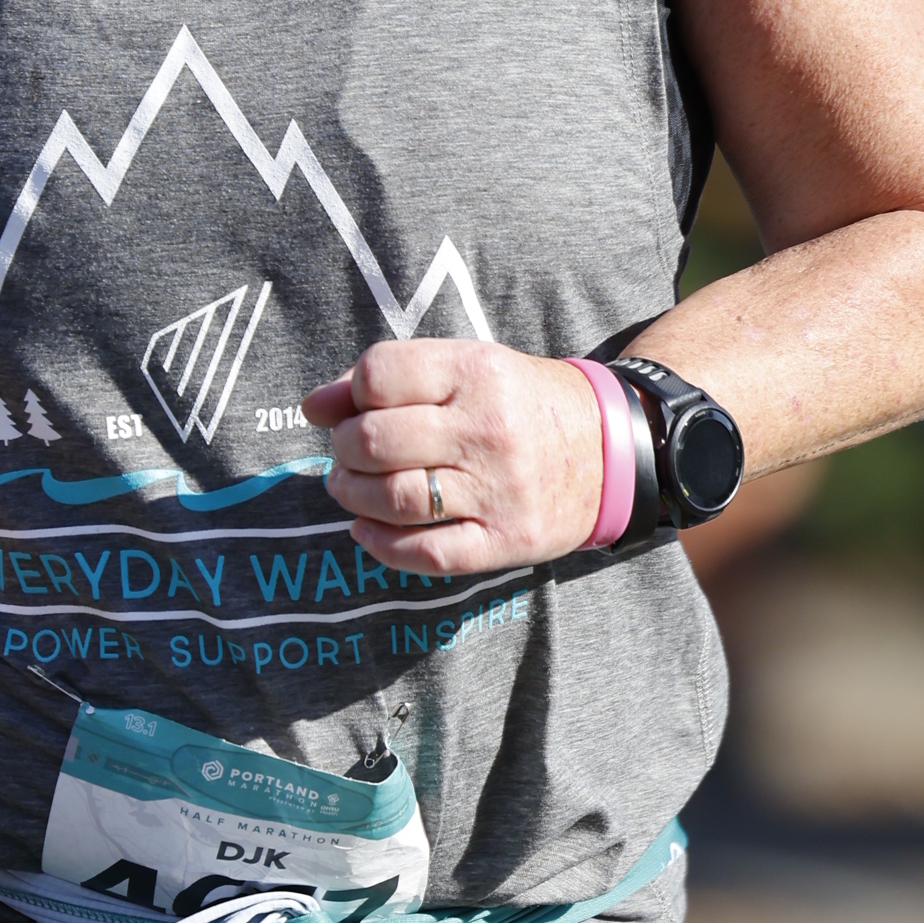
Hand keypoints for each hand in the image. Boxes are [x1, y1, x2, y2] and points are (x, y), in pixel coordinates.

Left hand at [303, 341, 605, 576]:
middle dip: (342, 450)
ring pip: (391, 499)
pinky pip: (424, 554)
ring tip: (350, 487)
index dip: (349, 394)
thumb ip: (387, 378)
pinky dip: (380, 545)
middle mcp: (486, 430)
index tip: (354, 407)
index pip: (378, 376)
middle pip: (373, 442)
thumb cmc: (518, 404)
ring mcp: (497, 489)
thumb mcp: (465, 368)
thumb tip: (313, 406)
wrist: (610, 449)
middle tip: (347, 454)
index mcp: (475, 373)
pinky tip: (366, 531)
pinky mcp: (504, 540)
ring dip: (351, 496)